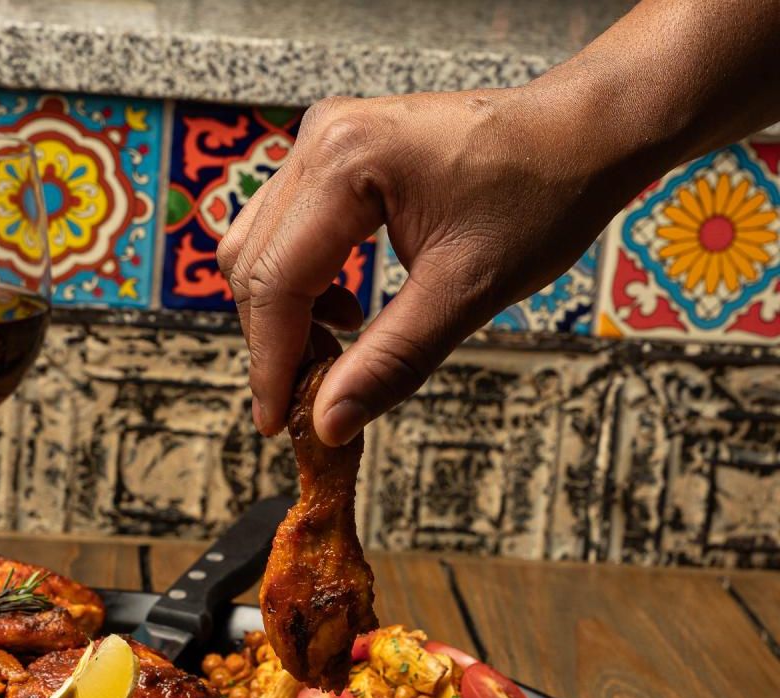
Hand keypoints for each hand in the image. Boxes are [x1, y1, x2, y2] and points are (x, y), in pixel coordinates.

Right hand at [218, 88, 644, 445]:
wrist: (582, 136)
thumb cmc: (541, 196)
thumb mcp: (467, 290)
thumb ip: (391, 359)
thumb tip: (330, 422)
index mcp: (345, 163)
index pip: (276, 280)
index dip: (270, 361)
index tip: (277, 421)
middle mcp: (319, 139)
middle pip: (254, 261)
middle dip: (273, 339)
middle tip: (304, 400)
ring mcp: (323, 138)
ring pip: (260, 242)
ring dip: (283, 310)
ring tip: (329, 356)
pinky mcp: (335, 149)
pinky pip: (288, 223)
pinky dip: (301, 277)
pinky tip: (343, 307)